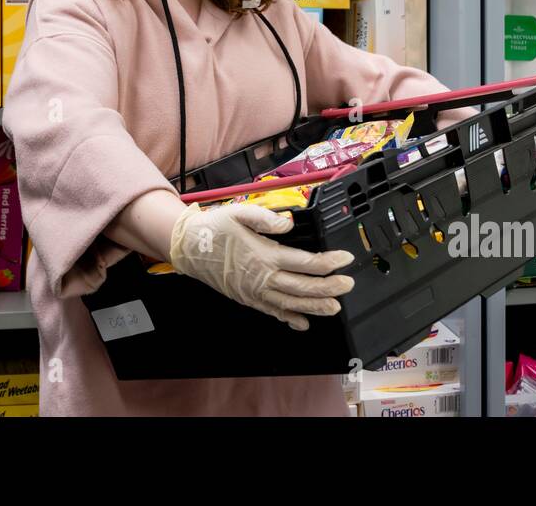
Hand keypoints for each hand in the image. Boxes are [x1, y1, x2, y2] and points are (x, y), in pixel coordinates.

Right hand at [169, 203, 354, 330]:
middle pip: (303, 288)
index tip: (345, 259)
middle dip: (328, 288)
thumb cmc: (214, 228)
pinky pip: (271, 311)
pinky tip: (302, 322)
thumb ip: (266, 218)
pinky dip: (288, 318)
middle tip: (348, 285)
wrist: (187, 246)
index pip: (305, 263)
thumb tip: (288, 224)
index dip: (328, 262)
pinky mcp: (247, 298)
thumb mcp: (239, 212)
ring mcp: (254, 292)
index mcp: (265, 255)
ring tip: (334, 307)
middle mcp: (262, 278)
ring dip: (314, 307)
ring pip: (290, 304)